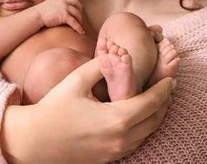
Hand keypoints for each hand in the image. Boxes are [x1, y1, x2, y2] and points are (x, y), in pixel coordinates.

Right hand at [1, 58, 174, 163]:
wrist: (34, 140)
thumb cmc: (53, 109)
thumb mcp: (76, 81)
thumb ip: (99, 65)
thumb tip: (114, 54)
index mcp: (117, 118)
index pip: (152, 101)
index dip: (164, 88)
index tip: (171, 78)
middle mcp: (122, 139)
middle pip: (155, 120)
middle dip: (165, 102)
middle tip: (168, 87)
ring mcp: (116, 152)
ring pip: (148, 134)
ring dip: (156, 116)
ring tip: (157, 101)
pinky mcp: (109, 158)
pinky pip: (136, 143)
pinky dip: (144, 129)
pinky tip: (139, 118)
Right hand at [33, 0, 84, 33]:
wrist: (36, 16)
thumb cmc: (39, 13)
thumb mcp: (47, 5)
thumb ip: (54, 5)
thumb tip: (58, 11)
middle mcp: (62, 1)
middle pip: (76, 2)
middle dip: (80, 9)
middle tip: (80, 17)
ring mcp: (64, 7)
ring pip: (77, 13)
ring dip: (79, 20)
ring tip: (80, 26)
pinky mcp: (64, 15)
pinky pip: (74, 22)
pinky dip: (79, 28)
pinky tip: (81, 32)